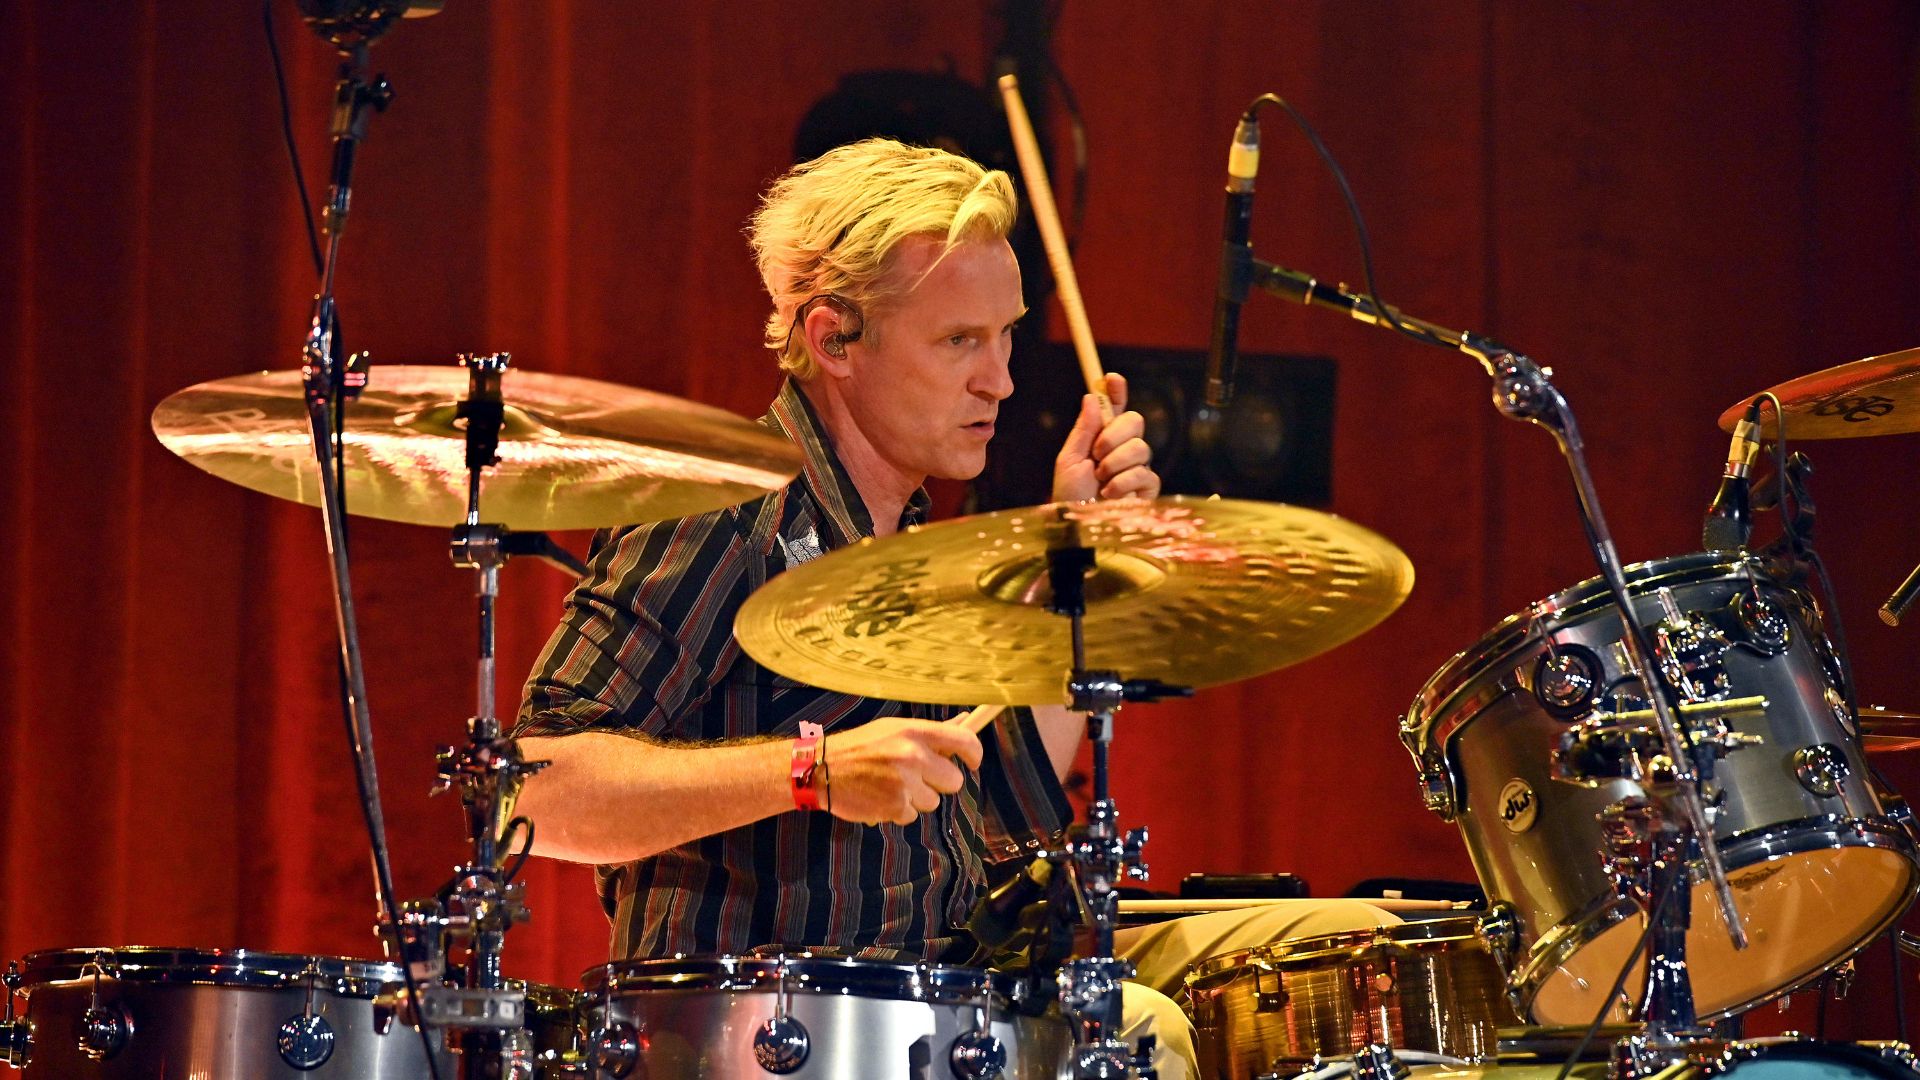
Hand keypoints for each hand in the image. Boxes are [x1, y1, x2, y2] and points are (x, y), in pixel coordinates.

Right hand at [823, 717, 983, 825]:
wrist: (820, 769)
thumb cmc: (859, 748)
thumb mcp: (893, 730)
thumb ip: (928, 734)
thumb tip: (965, 723)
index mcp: (914, 732)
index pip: (965, 741)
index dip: (974, 754)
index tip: (972, 762)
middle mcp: (913, 755)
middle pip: (954, 781)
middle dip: (939, 783)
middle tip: (917, 778)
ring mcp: (905, 782)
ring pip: (933, 801)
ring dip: (916, 799)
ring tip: (890, 786)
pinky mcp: (895, 805)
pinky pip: (911, 816)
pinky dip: (898, 811)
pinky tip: (880, 797)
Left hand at [1051, 372, 1161, 502]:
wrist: (1077, 525)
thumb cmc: (1069, 494)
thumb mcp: (1069, 459)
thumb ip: (1083, 429)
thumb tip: (1091, 396)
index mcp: (1101, 437)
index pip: (1114, 407)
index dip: (1116, 390)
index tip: (1111, 379)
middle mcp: (1122, 448)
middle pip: (1135, 420)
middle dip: (1115, 434)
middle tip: (1097, 453)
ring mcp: (1137, 467)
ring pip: (1140, 447)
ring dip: (1114, 464)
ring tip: (1100, 480)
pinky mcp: (1147, 488)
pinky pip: (1144, 472)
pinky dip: (1122, 483)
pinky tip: (1110, 494)